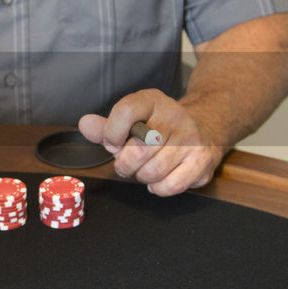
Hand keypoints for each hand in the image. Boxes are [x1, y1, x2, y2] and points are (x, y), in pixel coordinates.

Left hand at [78, 89, 223, 195]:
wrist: (202, 130)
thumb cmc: (158, 129)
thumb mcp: (132, 121)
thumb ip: (106, 127)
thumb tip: (85, 124)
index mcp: (152, 100)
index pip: (126, 111)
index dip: (112, 133)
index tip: (113, 143)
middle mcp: (174, 116)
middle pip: (136, 151)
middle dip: (125, 164)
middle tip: (129, 162)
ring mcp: (191, 139)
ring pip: (152, 172)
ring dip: (142, 177)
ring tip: (147, 168)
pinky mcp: (201, 161)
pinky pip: (169, 186)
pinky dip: (158, 188)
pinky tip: (160, 178)